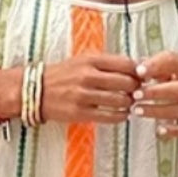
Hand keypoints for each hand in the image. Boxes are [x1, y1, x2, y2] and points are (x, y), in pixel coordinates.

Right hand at [0, 55, 137, 126]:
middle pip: (126, 83)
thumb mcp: (84, 60)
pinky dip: (120, 117)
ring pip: (119, 100)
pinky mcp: (79, 112)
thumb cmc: (64, 74)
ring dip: (129, 104)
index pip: (126, 64)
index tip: (142, 77)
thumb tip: (138, 65)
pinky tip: (122, 115)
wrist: (36, 90)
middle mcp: (88, 75)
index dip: (139, 72)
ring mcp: (83, 95)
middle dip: (136, 89)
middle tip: (138, 93)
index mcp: (91, 60)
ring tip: (129, 104)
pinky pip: (108, 116)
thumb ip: (108, 63)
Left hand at [130, 52, 177, 138]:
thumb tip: (134, 67)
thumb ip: (155, 69)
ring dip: (157, 111)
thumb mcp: (173, 73)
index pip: (174, 62)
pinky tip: (159, 131)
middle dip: (155, 92)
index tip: (139, 71)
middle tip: (136, 95)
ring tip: (138, 111)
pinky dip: (172, 131)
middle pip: (177, 88)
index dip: (155, 65)